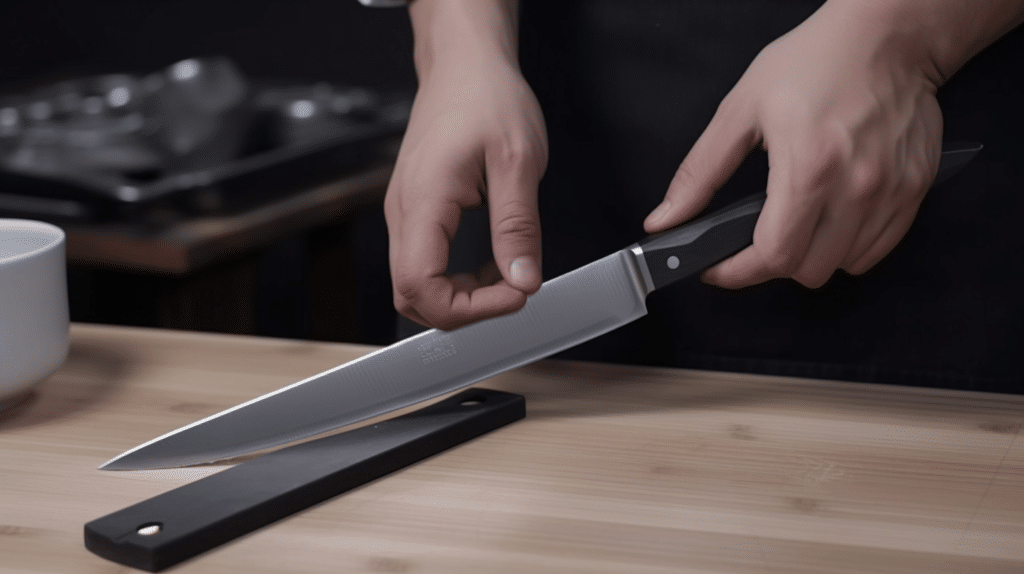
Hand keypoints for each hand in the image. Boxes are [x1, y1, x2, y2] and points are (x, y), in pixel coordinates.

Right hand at [384, 57, 546, 329]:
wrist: (463, 67)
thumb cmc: (487, 98)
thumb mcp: (518, 161)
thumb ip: (518, 227)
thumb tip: (524, 280)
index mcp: (424, 201)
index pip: (422, 287)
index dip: (469, 309)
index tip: (515, 294)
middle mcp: (404, 212)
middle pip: (410, 297)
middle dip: (464, 311)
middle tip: (512, 291)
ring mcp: (404, 213)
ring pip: (415, 284)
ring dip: (461, 296)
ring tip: (506, 275)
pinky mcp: (414, 212)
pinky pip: (424, 263)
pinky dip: (456, 277)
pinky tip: (491, 262)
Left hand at [643, 2, 943, 288]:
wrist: (887, 35)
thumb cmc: (816, 61)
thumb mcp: (741, 110)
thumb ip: (700, 173)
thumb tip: (666, 219)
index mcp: (808, 167)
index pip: (773, 256)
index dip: (737, 273)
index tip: (718, 270)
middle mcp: (855, 187)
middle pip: (808, 271)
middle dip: (772, 263)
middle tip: (756, 238)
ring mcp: (890, 192)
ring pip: (844, 265)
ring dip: (813, 255)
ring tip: (797, 222)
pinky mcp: (914, 190)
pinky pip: (879, 248)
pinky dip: (850, 246)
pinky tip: (832, 216)